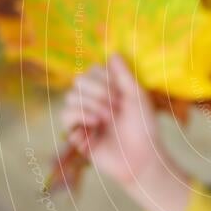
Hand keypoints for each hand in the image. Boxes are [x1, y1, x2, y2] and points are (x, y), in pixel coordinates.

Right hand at [59, 53, 190, 210]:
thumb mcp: (137, 96)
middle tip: (116, 108)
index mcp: (108, 88)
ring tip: (107, 120)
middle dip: (99, 93)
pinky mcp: (76, 133)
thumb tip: (113, 53)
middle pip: (79, 81)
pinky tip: (95, 127)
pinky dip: (81, 118)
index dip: (105, 79)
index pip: (92, 70)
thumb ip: (124, 74)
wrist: (140, 157)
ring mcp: (84, 116)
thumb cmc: (144, 126)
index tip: (121, 93)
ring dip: (91, 106)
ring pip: (70, 97)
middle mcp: (93, 99)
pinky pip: (66, 116)